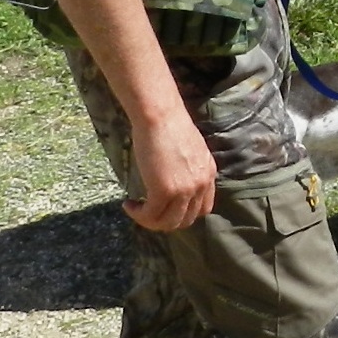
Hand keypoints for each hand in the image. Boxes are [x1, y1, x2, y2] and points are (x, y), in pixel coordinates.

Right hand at [123, 106, 216, 233]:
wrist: (160, 114)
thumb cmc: (169, 123)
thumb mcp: (189, 149)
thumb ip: (188, 168)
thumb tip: (172, 179)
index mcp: (208, 173)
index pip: (203, 208)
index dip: (184, 213)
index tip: (167, 208)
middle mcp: (200, 185)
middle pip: (186, 219)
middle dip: (165, 220)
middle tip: (148, 211)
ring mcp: (184, 190)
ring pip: (168, 223)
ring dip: (150, 221)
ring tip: (136, 210)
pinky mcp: (164, 192)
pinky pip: (151, 216)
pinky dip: (138, 215)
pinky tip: (128, 205)